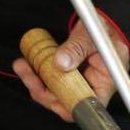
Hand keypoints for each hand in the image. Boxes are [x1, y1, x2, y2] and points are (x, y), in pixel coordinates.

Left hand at [12, 21, 129, 121]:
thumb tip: (60, 62)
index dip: (69, 106)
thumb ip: (77, 47)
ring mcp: (78, 83)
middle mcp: (92, 86)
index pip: (90, 105)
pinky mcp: (66, 76)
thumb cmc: (103, 29)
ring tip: (22, 66)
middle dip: (43, 92)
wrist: (97, 23)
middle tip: (29, 76)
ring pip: (54, 93)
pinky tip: (27, 64)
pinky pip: (50, 81)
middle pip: (66, 102)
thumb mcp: (91, 34)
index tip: (51, 97)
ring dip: (36, 82)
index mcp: (107, 81)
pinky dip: (37, 74)